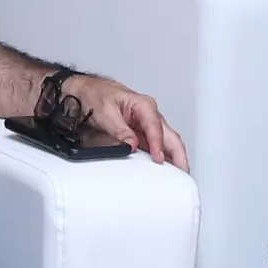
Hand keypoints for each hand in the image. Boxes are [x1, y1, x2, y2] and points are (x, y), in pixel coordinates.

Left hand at [62, 73, 188, 168]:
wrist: (84, 92)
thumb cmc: (95, 95)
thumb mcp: (105, 112)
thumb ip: (120, 130)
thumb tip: (131, 145)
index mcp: (144, 105)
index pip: (156, 128)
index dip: (159, 145)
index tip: (159, 159)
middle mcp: (149, 115)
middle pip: (170, 136)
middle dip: (179, 154)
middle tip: (183, 172)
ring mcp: (146, 125)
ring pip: (167, 142)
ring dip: (174, 158)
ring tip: (177, 175)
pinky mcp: (141, 134)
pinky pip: (156, 146)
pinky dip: (163, 157)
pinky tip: (164, 169)